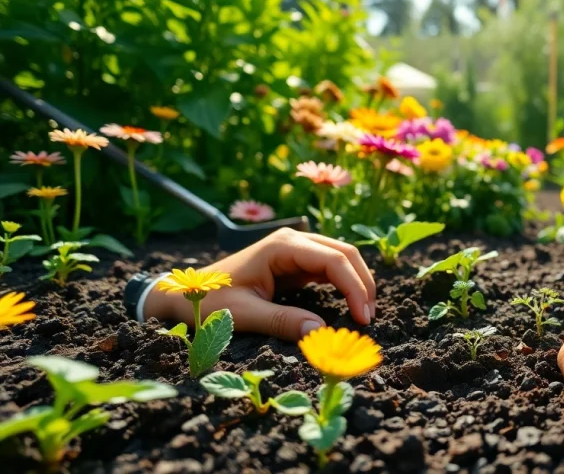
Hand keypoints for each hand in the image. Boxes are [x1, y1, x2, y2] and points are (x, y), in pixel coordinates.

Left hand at [143, 228, 374, 340]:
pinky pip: (331, 268)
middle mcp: (294, 240)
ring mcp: (297, 249)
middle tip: (369, 319)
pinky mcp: (297, 261)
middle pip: (345, 253)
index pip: (334, 260)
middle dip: (363, 284)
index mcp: (282, 245)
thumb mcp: (244, 315)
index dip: (355, 287)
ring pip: (342, 258)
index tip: (363, 318)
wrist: (185, 293)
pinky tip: (352, 306)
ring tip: (365, 315)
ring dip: (358, 283)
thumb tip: (320, 333)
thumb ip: (282, 322)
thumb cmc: (210, 301)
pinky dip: (346, 285)